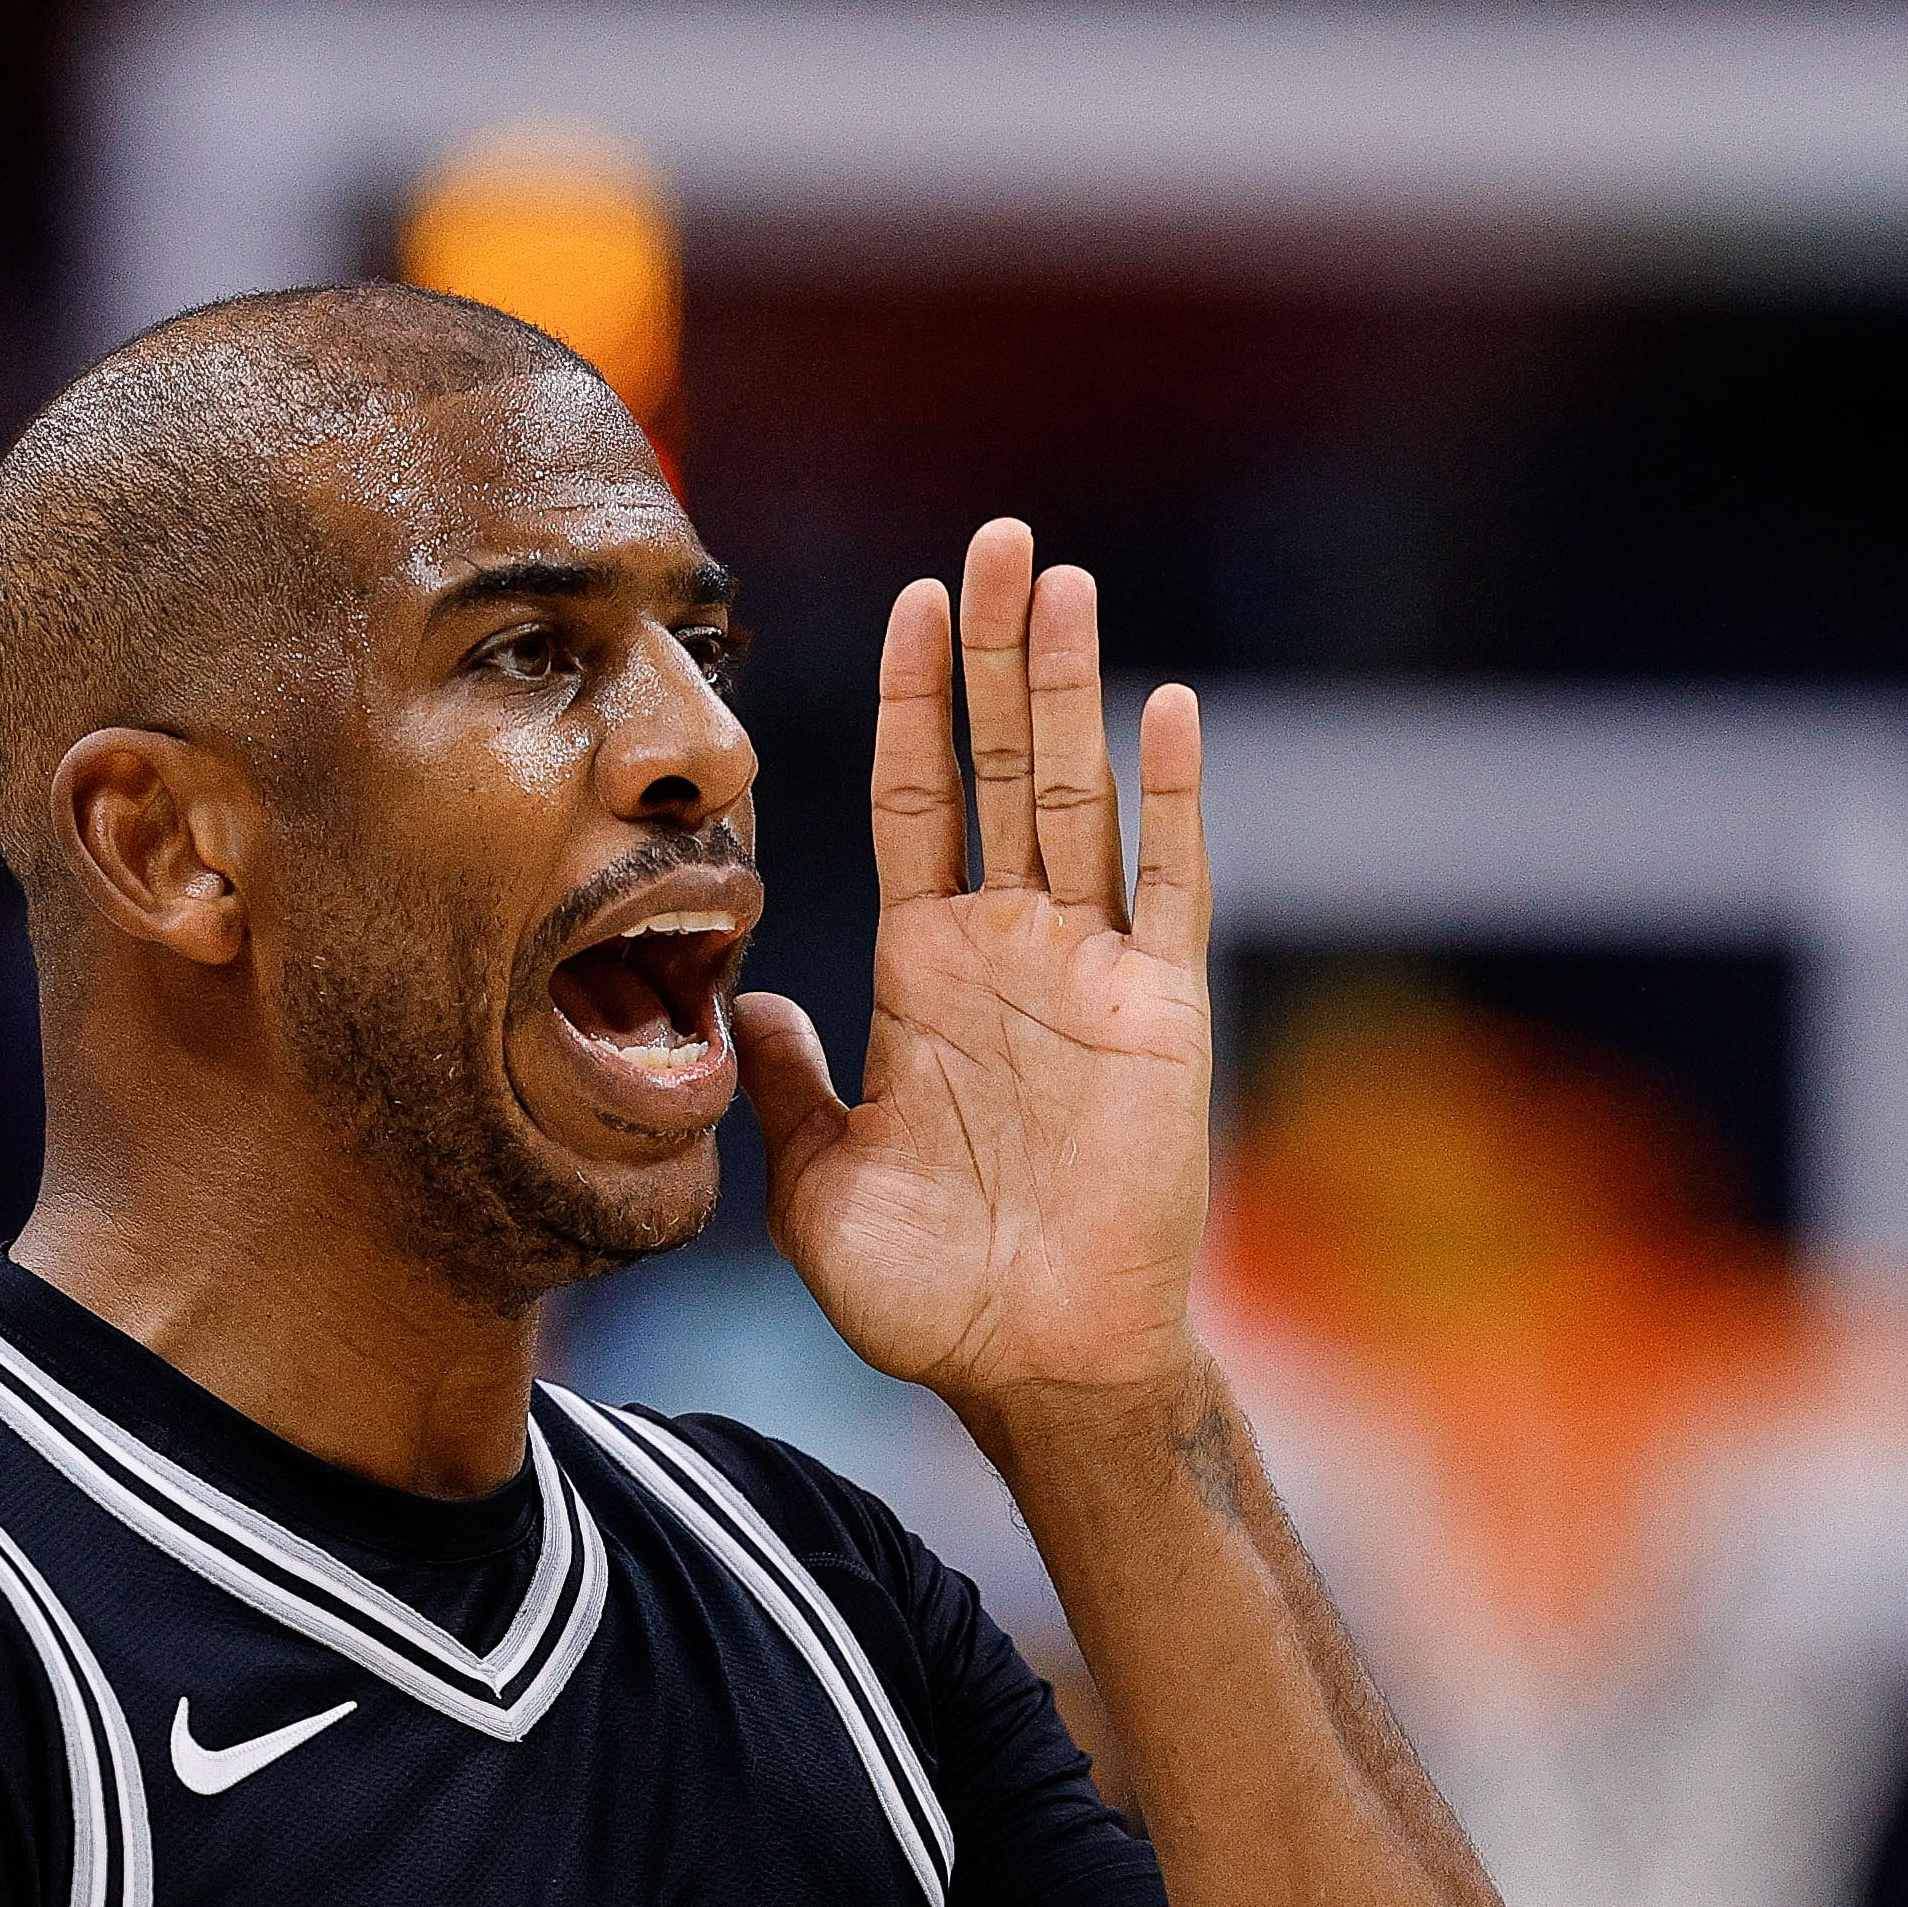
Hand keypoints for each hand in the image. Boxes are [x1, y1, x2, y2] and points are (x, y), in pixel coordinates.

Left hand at [734, 517, 1213, 1425]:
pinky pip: (1172, 887)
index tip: (913, 600)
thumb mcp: (814, 1183)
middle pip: (1001, 766)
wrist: (1037, 1369)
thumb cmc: (931, 1295)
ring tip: (1059, 580)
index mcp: (922, 973)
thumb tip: (734, 991)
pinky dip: (1173, 798)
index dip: (916, 700)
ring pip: (1079, 796)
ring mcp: (1090, 973)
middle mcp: (1009, 951)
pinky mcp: (1160, 1014)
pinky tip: (1165, 707)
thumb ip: (776, 1081)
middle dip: (996, 652)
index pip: (917, 801)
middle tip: (997, 537)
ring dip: (1069, 689)